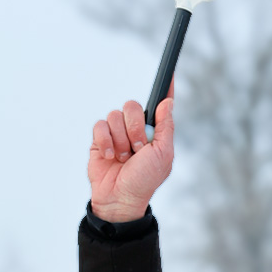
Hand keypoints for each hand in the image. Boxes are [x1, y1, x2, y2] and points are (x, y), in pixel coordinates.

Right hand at [88, 85, 174, 222]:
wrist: (120, 198)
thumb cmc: (144, 180)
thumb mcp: (162, 155)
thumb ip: (165, 127)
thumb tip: (168, 102)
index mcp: (155, 132)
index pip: (160, 106)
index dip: (165, 89)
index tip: (171, 73)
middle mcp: (136, 129)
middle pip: (132, 106)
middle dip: (135, 129)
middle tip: (138, 149)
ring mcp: (117, 133)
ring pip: (114, 115)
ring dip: (120, 140)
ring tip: (123, 158)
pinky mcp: (100, 138)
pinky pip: (100, 125)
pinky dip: (105, 142)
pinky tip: (109, 157)